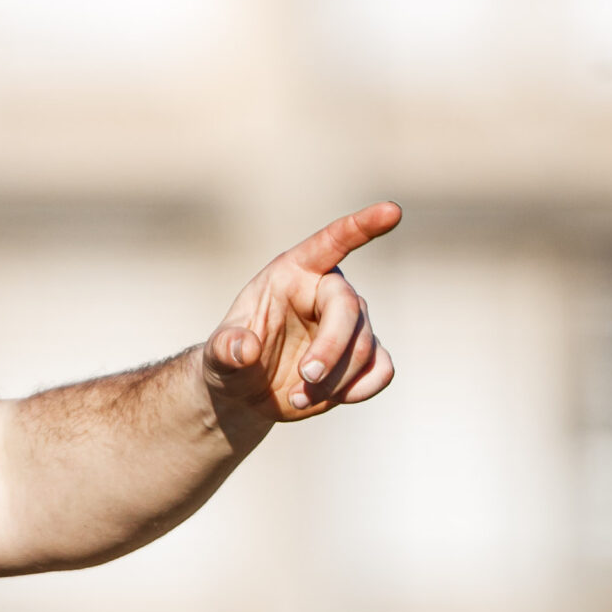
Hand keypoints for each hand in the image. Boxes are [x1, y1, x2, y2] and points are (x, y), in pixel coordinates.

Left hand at [204, 202, 400, 421]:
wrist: (245, 392)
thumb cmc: (230, 359)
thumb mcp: (217, 356)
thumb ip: (225, 349)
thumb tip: (244, 349)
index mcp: (294, 272)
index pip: (332, 241)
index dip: (362, 226)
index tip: (393, 211)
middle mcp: (327, 292)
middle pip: (350, 308)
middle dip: (331, 348)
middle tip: (305, 378)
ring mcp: (349, 324)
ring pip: (364, 346)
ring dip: (333, 380)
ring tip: (297, 397)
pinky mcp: (362, 357)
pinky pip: (382, 369)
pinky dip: (361, 389)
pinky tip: (332, 399)